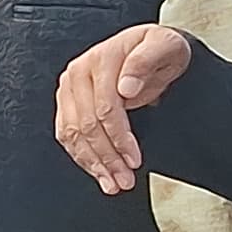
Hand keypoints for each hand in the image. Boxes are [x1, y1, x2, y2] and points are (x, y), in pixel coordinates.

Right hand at [55, 24, 193, 194]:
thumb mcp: (165, 47)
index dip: (120, 138)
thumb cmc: (160, 49)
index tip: (135, 160)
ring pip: (72, 134)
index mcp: (101, 59)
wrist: (151, 49)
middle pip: (86, 124)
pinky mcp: (67, 102)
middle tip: (125, 180)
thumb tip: (126, 88)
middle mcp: (79, 72)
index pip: (105, 107)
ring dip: (92, 163)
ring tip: (113, 184)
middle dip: (107, 157)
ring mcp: (70, 88)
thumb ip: (146, 61)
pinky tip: (98, 173)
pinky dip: (82, 157)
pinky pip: (67, 134)